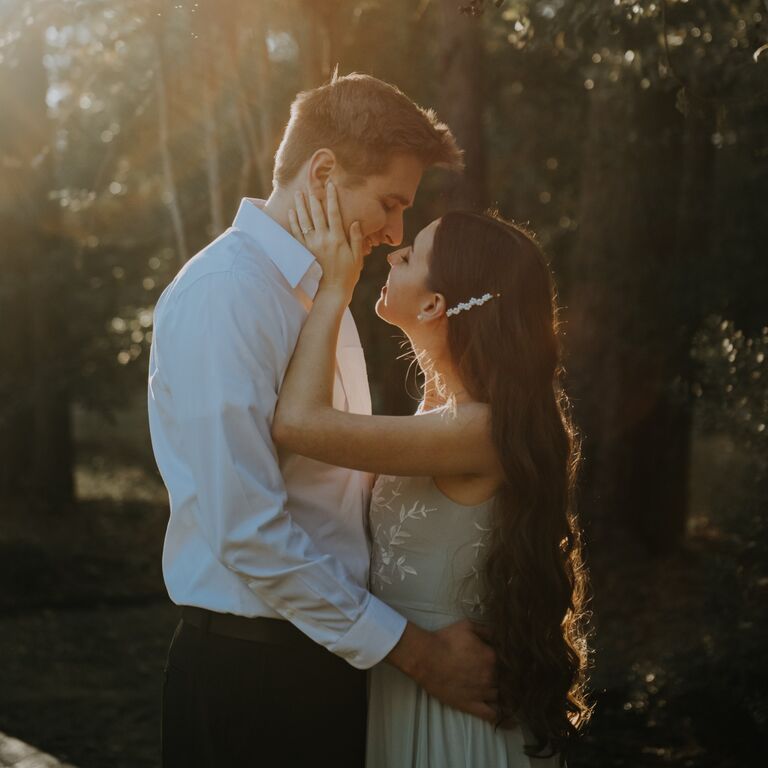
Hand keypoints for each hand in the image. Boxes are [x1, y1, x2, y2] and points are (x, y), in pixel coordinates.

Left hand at [288, 182, 362, 301]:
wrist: (333, 289)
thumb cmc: (349, 273)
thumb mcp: (358, 256)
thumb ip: (356, 238)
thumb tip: (356, 222)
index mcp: (338, 239)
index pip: (334, 213)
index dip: (332, 198)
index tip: (331, 185)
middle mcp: (323, 239)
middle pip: (317, 214)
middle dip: (314, 197)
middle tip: (311, 183)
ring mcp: (313, 245)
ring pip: (304, 221)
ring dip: (301, 206)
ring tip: (298, 193)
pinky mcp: (306, 251)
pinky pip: (297, 234)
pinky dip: (293, 222)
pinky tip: (291, 212)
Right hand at [387, 619, 497, 722]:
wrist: (426, 658)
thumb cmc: (444, 640)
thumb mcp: (467, 626)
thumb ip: (485, 630)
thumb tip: (498, 635)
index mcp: (491, 656)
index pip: (505, 661)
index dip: (501, 661)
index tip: (497, 661)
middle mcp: (490, 675)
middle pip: (503, 679)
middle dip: (500, 677)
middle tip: (492, 675)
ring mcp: (482, 692)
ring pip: (499, 695)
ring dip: (499, 693)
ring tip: (497, 692)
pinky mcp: (471, 705)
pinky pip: (492, 715)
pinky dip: (502, 718)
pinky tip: (509, 721)